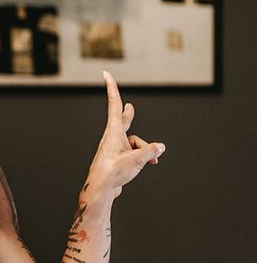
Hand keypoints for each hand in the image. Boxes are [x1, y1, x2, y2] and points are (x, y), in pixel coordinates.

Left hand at [86, 71, 165, 199]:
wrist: (102, 189)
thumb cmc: (114, 171)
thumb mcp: (137, 159)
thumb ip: (150, 150)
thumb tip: (160, 147)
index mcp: (113, 131)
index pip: (114, 105)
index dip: (112, 88)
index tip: (106, 73)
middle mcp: (112, 137)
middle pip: (122, 121)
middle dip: (128, 114)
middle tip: (129, 106)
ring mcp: (115, 148)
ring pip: (136, 143)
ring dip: (146, 150)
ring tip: (152, 160)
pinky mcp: (117, 158)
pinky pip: (134, 153)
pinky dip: (142, 156)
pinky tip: (148, 163)